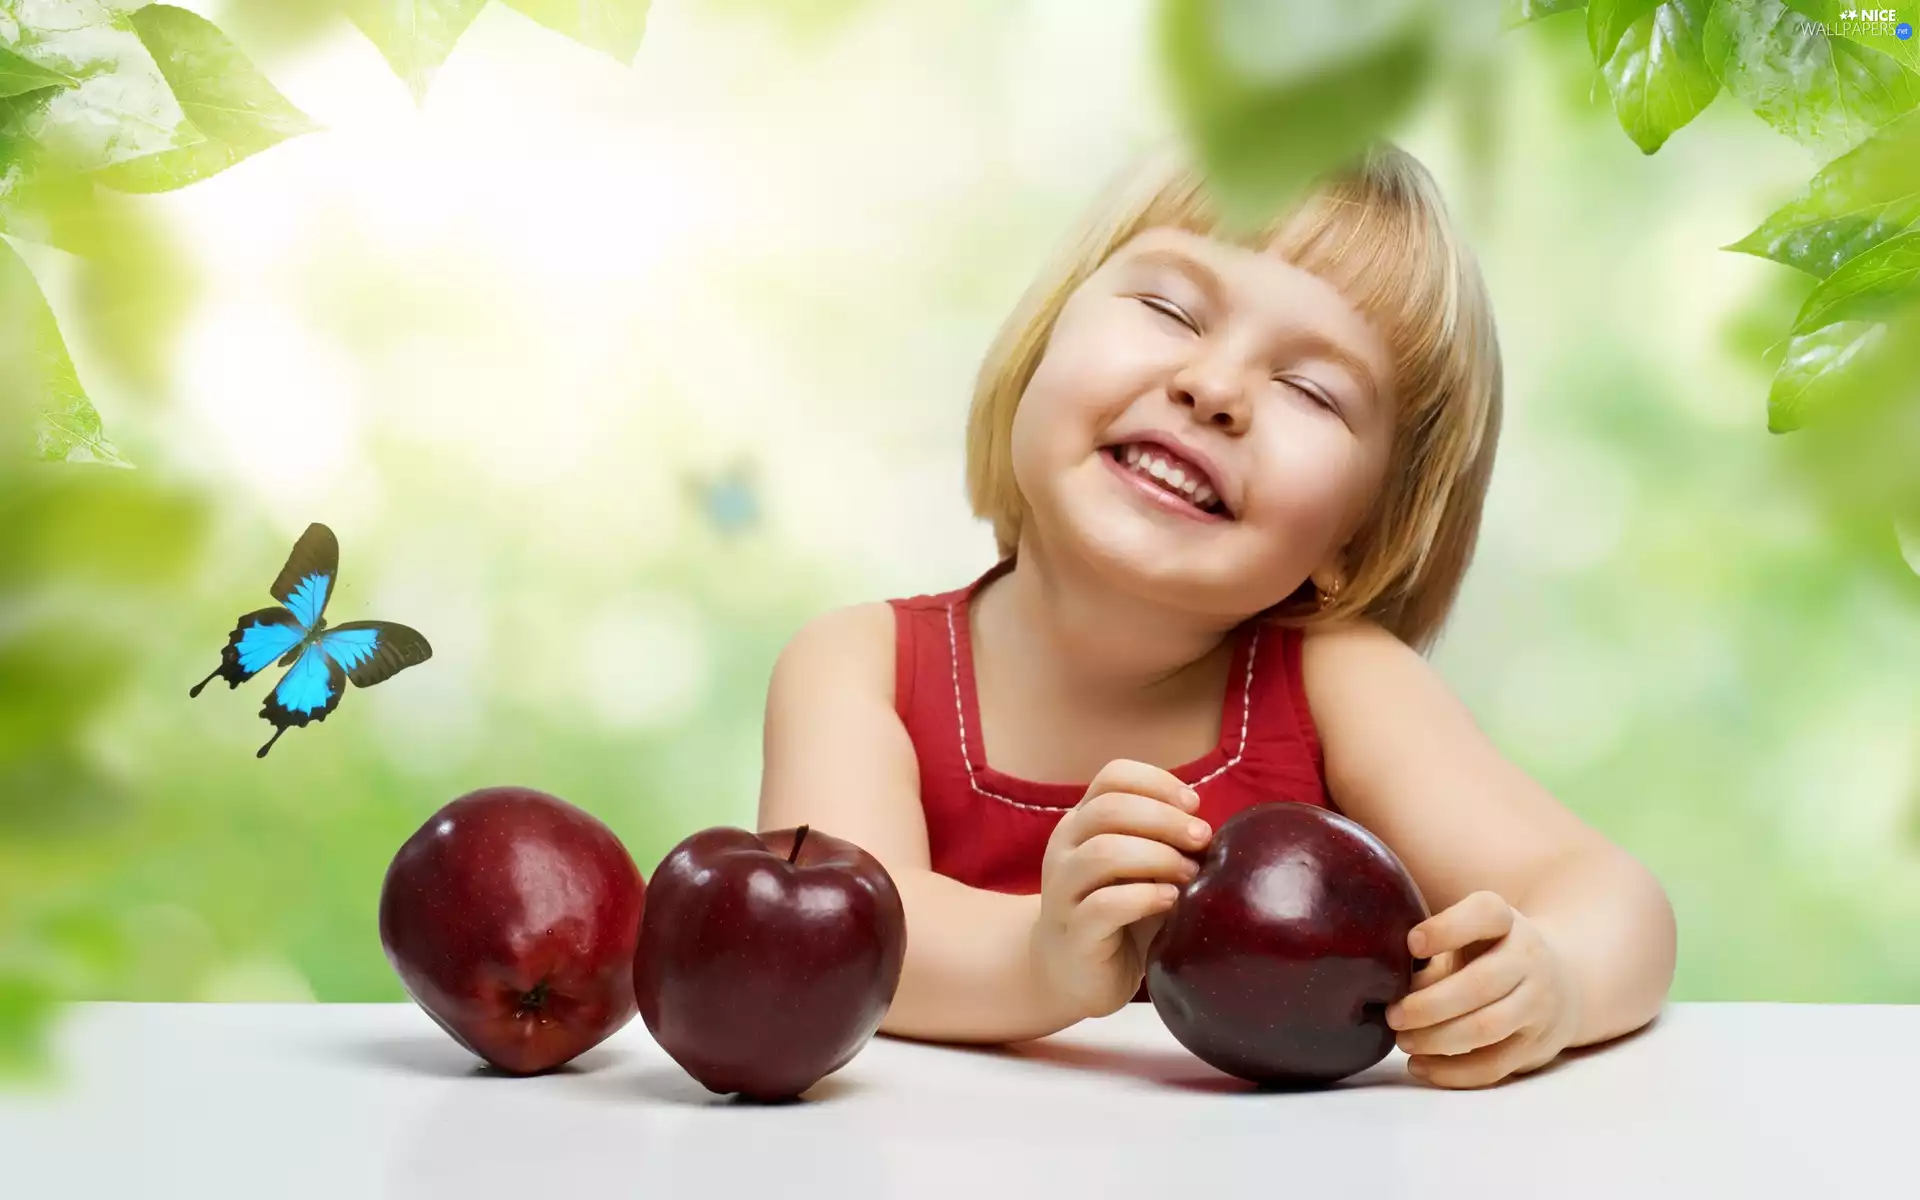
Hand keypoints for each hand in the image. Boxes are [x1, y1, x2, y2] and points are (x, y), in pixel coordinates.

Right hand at [1029, 759, 1211, 1022]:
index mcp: (1082, 823)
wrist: (1072, 976)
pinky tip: (1170, 901)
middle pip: (1110, 808)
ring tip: (1190, 875)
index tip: (1194, 805)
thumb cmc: (1118, 915)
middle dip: (1165, 819)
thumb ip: (1165, 842)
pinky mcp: (1073, 932)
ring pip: (1103, 852)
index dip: (1157, 782)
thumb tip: (1212, 830)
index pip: (1113, 777)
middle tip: (1202, 839)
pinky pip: (1104, 904)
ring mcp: (1062, 890)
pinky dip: (1145, 897)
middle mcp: (1065, 848)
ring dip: (1158, 857)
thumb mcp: (1141, 868)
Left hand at [1385, 890, 1579, 1088]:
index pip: (1484, 914)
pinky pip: (1493, 1066)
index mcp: (1504, 920)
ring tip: (1403, 1041)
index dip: (1446, 929)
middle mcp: (1528, 958)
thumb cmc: (1489, 952)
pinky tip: (1421, 1066)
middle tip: (1393, 1016)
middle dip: (1429, 1005)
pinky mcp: (1535, 1045)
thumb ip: (1428, 951)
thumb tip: (1385, 984)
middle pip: (1480, 984)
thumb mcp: (1466, 933)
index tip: (1411, 944)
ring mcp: (1537, 1003)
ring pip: (1486, 1028)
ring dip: (1437, 1039)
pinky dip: (1453, 1072)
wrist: (1562, 981)